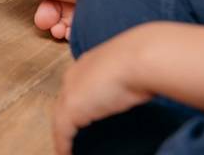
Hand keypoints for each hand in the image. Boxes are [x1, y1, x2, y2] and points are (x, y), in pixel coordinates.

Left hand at [51, 25, 153, 154]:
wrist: (140, 58)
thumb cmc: (143, 60)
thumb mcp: (132, 67)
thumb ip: (128, 76)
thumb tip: (139, 87)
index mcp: (87, 63)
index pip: (76, 86)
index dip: (78, 102)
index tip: (82, 116)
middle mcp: (74, 76)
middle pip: (63, 102)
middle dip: (65, 119)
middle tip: (70, 137)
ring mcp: (71, 92)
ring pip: (60, 118)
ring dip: (63, 135)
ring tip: (67, 149)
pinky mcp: (72, 108)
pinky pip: (62, 132)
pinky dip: (63, 145)